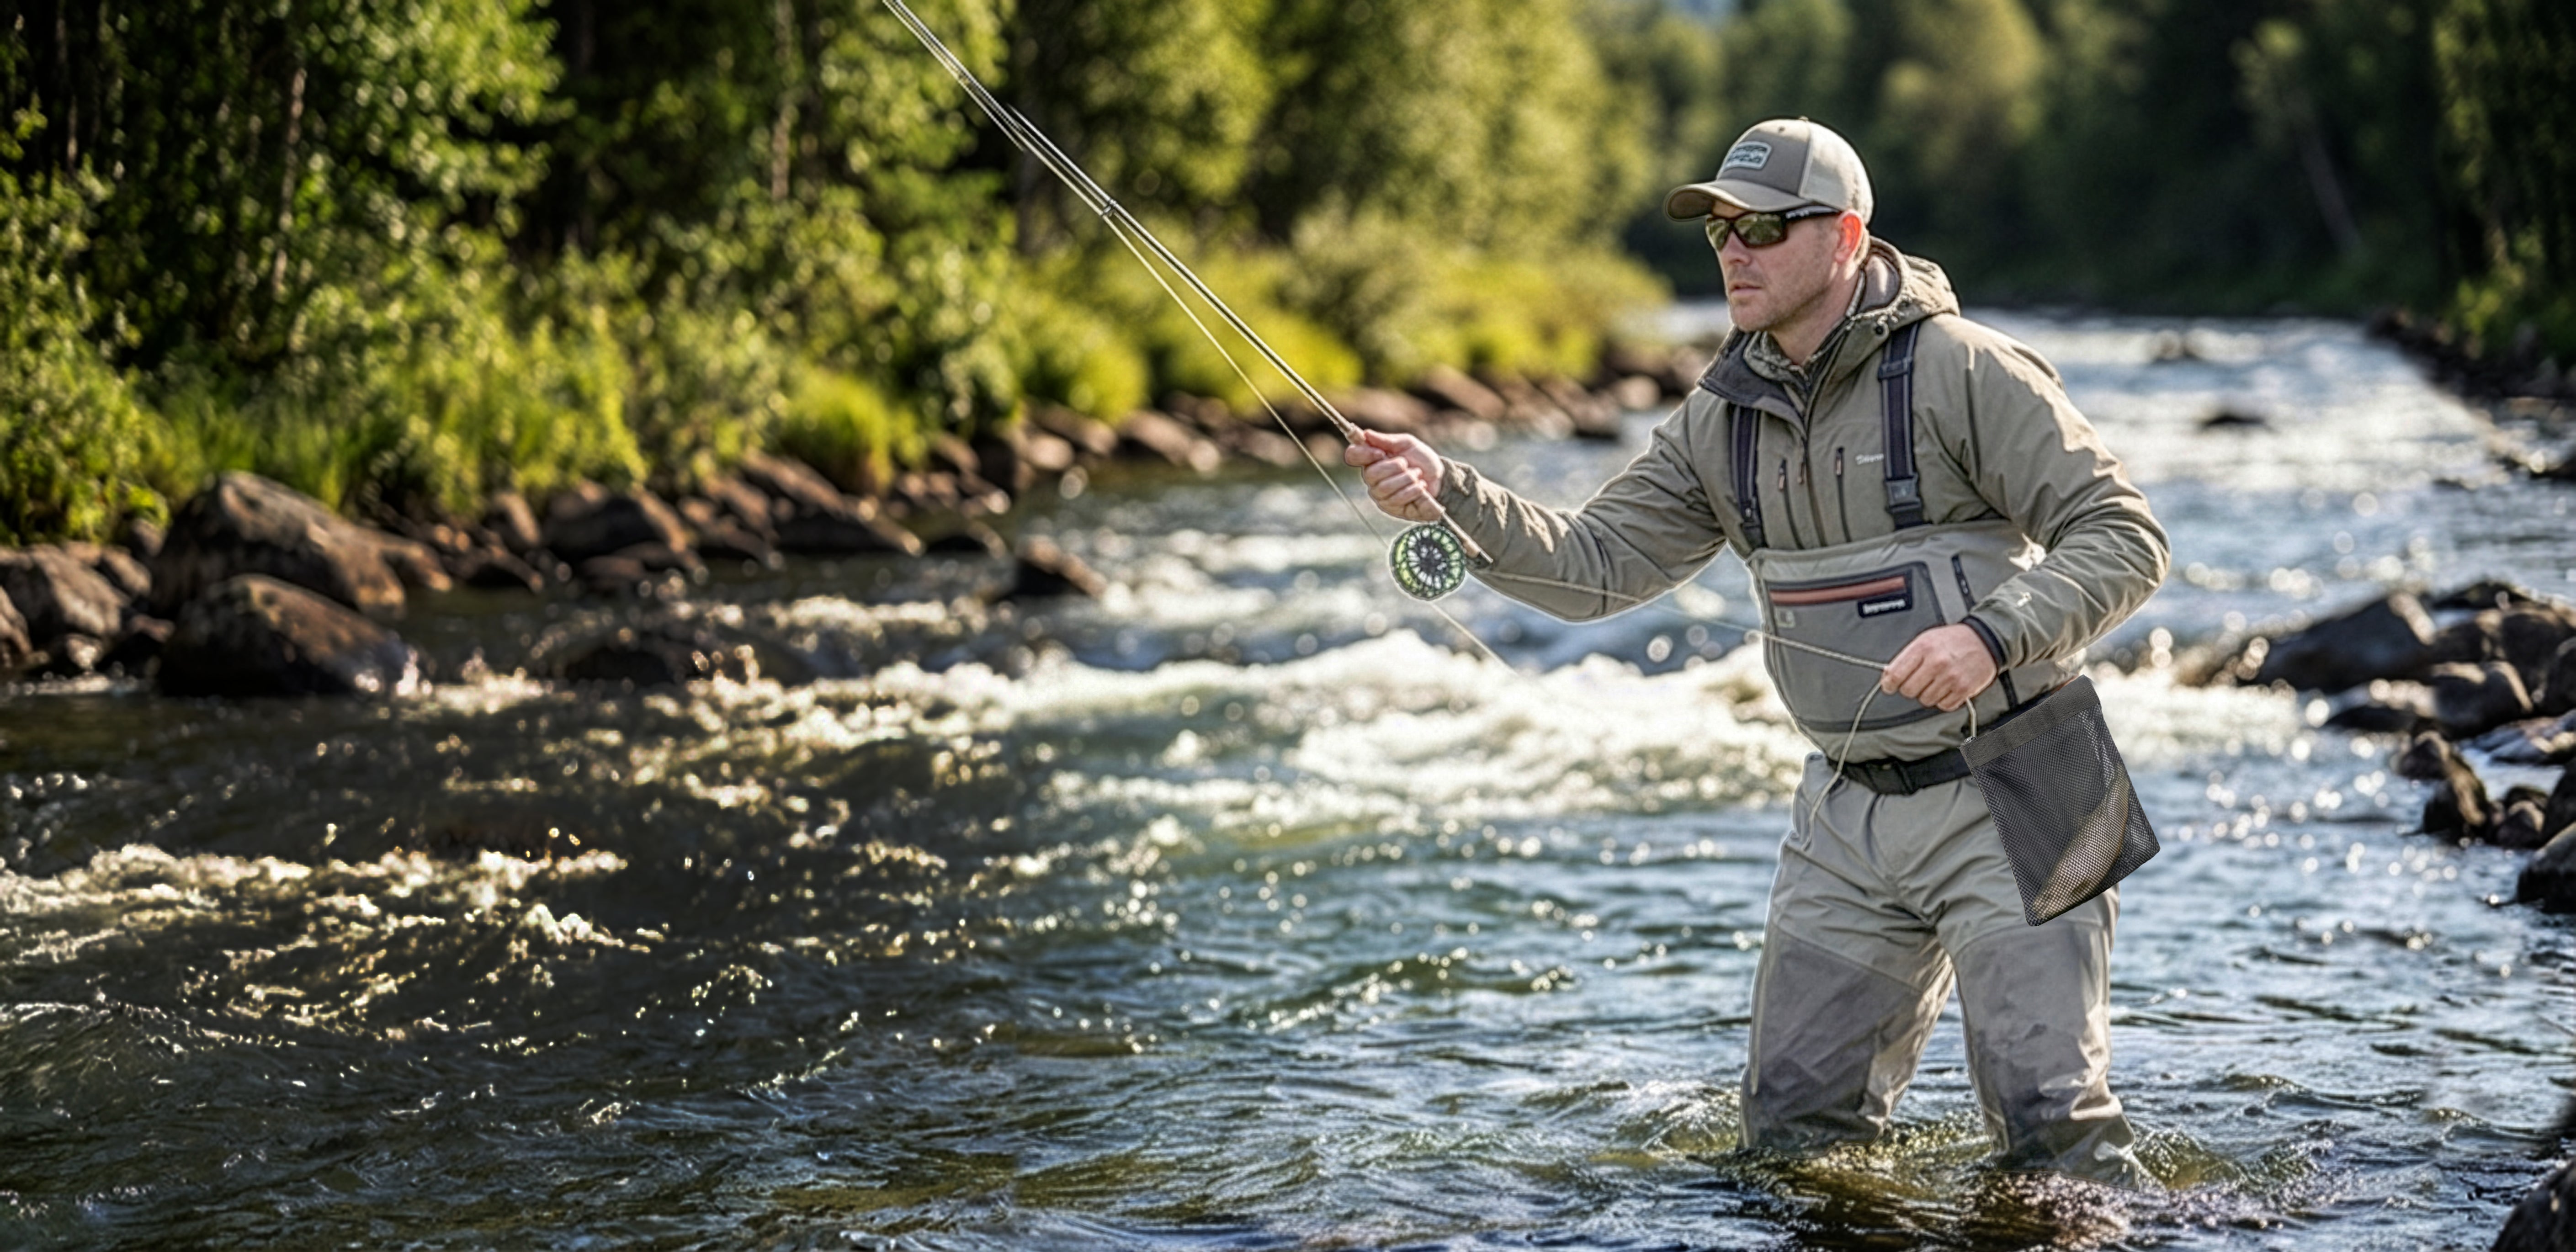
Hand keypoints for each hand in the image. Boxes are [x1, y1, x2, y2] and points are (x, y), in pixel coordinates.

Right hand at [1342, 429, 1445, 522]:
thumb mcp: (1407, 443)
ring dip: (1406, 479)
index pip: (1353, 455)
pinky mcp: (1392, 508)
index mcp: (1372, 459)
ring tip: (1417, 475)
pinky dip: (1413, 490)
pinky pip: (1397, 499)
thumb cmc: (1421, 459)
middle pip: (1370, 474)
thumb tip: (1366, 434)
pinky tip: (1420, 486)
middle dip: (1394, 467)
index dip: (1364, 454)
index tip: (1381, 453)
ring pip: (1384, 488)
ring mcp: (1381, 495)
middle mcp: (1372, 479)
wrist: (1440, 478)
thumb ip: (1387, 440)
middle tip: (1407, 464)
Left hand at [1881, 623, 1997, 712]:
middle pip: (1909, 690)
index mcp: (1924, 648)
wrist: (1985, 639)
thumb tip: (1887, 677)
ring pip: (1926, 700)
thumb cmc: (1953, 640)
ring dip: (1928, 694)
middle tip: (1919, 681)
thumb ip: (1906, 657)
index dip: (1888, 684)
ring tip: (1937, 681)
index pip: (1895, 674)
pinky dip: (1944, 700)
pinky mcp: (1964, 689)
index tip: (1889, 686)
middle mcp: (1937, 662)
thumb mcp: (1926, 639)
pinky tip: (1948, 687)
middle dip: (1910, 688)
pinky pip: (1944, 705)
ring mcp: (1951, 677)